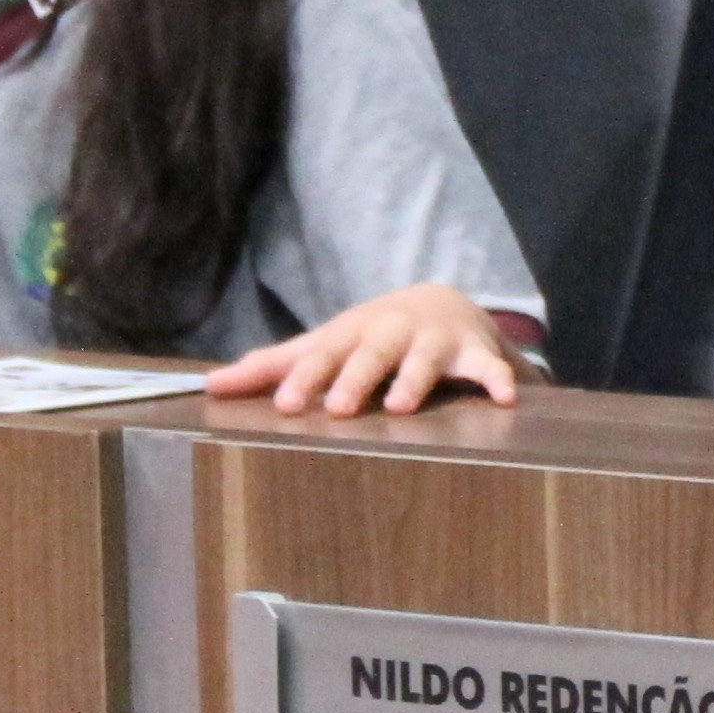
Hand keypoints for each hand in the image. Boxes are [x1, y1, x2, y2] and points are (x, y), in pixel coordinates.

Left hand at [204, 285, 527, 417]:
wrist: (439, 303)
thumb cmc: (368, 336)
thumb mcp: (323, 345)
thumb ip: (270, 368)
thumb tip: (208, 386)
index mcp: (351, 334)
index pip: (324, 355)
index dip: (306, 379)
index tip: (286, 405)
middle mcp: (391, 332)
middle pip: (372, 354)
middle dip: (356, 378)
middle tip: (340, 409)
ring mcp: (435, 340)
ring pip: (425, 359)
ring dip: (415, 379)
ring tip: (402, 406)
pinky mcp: (475, 352)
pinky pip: (489, 366)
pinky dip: (498, 378)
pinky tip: (505, 398)